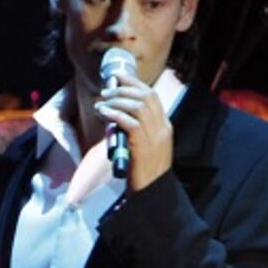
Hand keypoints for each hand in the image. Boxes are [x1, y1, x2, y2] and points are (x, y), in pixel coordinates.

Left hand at [94, 71, 171, 190]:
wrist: (152, 190)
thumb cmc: (144, 170)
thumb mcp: (146, 145)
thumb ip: (136, 129)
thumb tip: (115, 116)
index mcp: (165, 125)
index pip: (152, 96)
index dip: (135, 84)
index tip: (119, 77)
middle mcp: (162, 127)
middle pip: (146, 96)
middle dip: (124, 88)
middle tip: (106, 90)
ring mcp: (155, 136)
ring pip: (138, 106)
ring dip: (117, 100)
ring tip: (102, 102)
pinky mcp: (143, 145)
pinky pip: (129, 122)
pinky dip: (115, 114)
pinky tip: (104, 112)